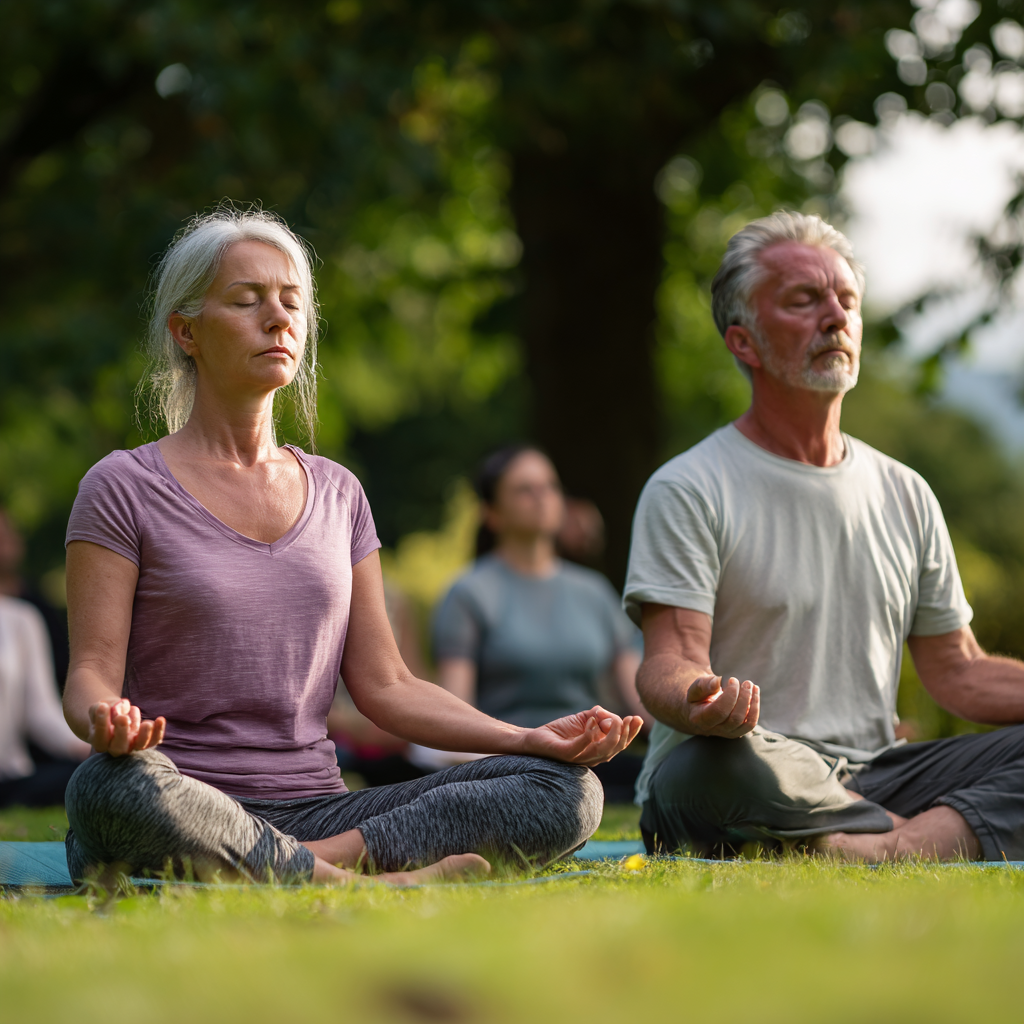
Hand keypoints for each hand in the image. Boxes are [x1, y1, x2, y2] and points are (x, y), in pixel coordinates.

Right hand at [88, 699, 165, 755]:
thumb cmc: (106, 711)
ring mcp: (132, 746)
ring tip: (147, 723)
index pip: (99, 738)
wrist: (115, 716)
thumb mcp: (100, 707)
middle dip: (121, 732)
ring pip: (139, 746)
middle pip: (118, 748)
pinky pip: (154, 740)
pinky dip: (158, 731)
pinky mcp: (145, 742)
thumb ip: (103, 708)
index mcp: (100, 741)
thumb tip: (120, 710)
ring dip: (144, 735)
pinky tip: (160, 719)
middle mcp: (115, 748)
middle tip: (122, 718)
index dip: (101, 723)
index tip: (102, 706)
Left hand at [521, 705, 642, 765]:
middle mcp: (592, 757)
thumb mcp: (585, 719)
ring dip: (612, 735)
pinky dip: (589, 734)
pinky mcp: (565, 754)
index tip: (637, 718)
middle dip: (625, 734)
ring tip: (616, 720)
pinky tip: (591, 720)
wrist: (535, 738)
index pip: (620, 744)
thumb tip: (612, 717)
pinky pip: (580, 748)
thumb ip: (600, 716)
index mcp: (599, 749)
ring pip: (602, 751)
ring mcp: (579, 757)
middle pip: (615, 749)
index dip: (631, 733)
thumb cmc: (561, 731)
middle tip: (629, 719)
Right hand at [682, 675, 758, 736]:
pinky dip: (755, 708)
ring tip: (753, 686)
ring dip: (753, 703)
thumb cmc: (698, 696)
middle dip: (744, 698)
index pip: (719, 711)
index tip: (732, 680)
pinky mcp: (737, 732)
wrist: (699, 709)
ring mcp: (727, 733)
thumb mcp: (696, 688)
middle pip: (735, 718)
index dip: (730, 695)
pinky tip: (755, 694)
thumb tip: (718, 682)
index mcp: (700, 719)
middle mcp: (714, 729)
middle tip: (746, 682)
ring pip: (746, 723)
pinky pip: (751, 723)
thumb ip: (704, 684)